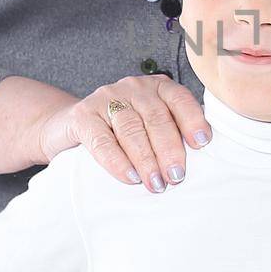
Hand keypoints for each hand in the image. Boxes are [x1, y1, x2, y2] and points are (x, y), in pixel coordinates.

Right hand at [32, 74, 210, 192]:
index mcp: (157, 87)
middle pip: (157, 118)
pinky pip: (103, 140)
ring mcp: (107, 98)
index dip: (192, 120)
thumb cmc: (120, 132)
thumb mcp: (148, 126)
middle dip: (170, 150)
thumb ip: (170, 132)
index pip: (179, 99)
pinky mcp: (83, 114)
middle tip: (177, 177)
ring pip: (132, 129)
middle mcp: (134, 87)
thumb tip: (199, 161)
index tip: (202, 144)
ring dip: (147, 160)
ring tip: (156, 184)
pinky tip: (131, 177)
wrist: (68, 127)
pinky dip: (118, 162)